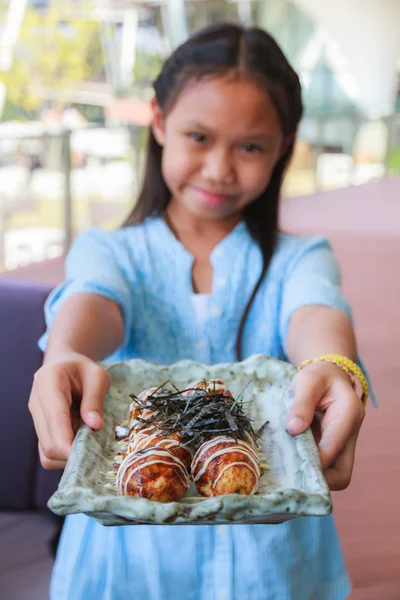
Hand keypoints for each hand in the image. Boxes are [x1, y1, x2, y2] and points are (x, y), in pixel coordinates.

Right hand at [28, 352, 110, 469]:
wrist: (64, 366)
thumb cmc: (83, 370)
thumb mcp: (98, 376)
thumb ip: (95, 399)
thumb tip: (95, 426)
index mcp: (49, 381)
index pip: (55, 417)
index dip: (68, 441)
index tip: (86, 454)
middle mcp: (36, 401)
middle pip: (48, 442)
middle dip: (72, 452)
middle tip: (96, 449)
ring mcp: (35, 417)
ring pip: (46, 452)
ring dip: (69, 455)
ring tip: (87, 441)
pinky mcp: (38, 429)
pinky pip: (47, 453)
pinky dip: (64, 454)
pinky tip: (78, 441)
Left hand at [286, 361, 364, 490]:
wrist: (328, 374)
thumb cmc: (318, 375)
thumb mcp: (307, 382)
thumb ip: (301, 404)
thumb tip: (293, 430)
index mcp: (348, 414)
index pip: (334, 448)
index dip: (315, 461)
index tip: (294, 464)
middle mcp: (350, 432)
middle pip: (342, 473)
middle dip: (319, 478)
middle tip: (293, 472)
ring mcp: (343, 442)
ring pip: (335, 473)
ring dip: (314, 472)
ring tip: (290, 465)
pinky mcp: (334, 446)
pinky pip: (326, 465)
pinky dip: (311, 465)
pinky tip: (292, 460)